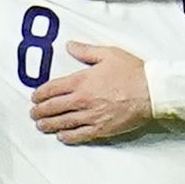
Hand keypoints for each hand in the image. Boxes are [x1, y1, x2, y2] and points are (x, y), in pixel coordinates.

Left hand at [31, 41, 152, 142]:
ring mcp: (91, 116)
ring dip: (49, 125)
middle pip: (54, 107)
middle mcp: (82, 100)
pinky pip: (79, 135)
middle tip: (33, 113)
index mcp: (81, 81)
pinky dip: (68, 136)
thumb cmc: (132, 72)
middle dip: (40, 111)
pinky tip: (61, 136)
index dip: (40, 93)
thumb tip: (70, 46)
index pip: (52, 89)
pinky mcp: (101, 129)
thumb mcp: (108, 54)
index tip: (34, 96)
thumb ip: (85, 51)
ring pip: (63, 123)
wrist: (151, 91)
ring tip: (41, 125)